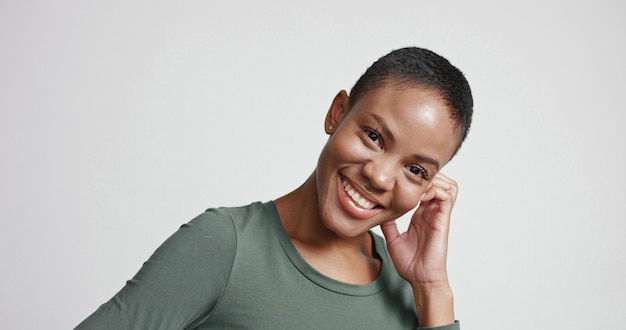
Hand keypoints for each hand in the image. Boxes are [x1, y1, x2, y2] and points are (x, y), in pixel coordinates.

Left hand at [380, 173, 457, 325]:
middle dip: (429, 175)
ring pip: (449, 186)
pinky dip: (437, 190)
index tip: (401, 179)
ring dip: (435, 181)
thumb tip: (377, 212)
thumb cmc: (410, 263)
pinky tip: (422, 197)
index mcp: (421, 214)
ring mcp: (438, 215)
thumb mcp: (392, 239)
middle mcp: (431, 212)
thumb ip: (388, 224)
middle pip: (440, 182)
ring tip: (419, 186)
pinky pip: (447, 197)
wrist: (419, 278)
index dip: (417, 180)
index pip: (426, 188)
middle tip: (411, 178)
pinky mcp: (443, 220)